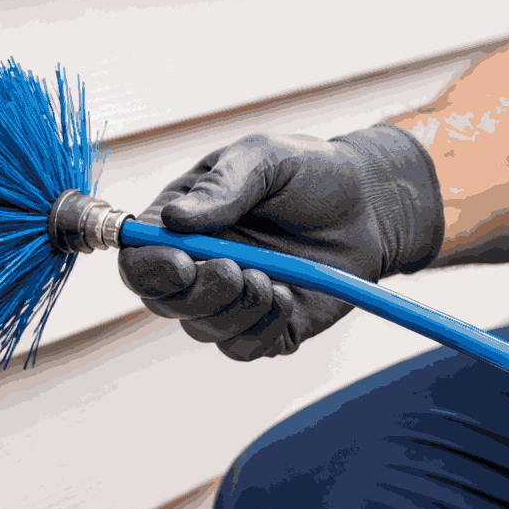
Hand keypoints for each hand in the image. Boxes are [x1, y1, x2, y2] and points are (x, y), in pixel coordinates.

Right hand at [116, 126, 442, 359]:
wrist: (371, 206)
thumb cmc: (309, 173)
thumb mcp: (265, 159)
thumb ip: (222, 188)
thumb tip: (173, 220)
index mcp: (180, 225)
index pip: (137, 258)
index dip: (148, 269)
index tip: (182, 264)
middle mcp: (196, 267)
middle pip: (163, 302)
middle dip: (197, 295)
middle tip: (237, 270)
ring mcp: (228, 300)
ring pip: (203, 330)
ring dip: (235, 310)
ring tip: (272, 279)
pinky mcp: (264, 327)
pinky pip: (243, 349)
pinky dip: (262, 330)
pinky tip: (288, 298)